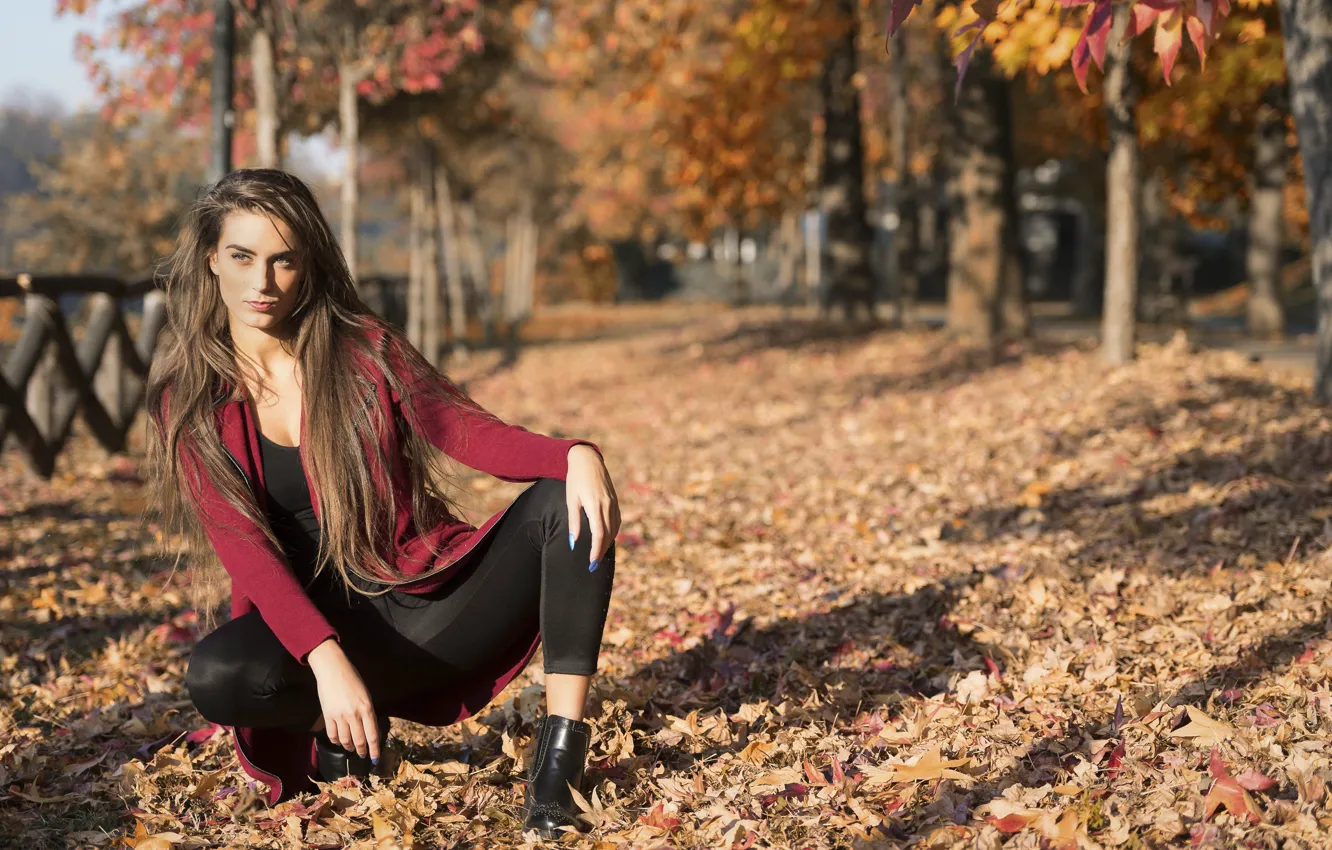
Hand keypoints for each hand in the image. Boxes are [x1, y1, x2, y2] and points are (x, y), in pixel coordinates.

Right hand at [307, 640, 380, 762]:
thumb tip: (368, 728)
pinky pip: (332, 734)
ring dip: (348, 746)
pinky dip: (336, 740)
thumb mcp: (366, 695)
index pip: (373, 735)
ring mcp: (340, 716)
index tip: (375, 758)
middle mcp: (354, 715)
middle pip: (359, 740)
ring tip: (351, 748)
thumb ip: (368, 712)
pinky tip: (338, 741)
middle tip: (363, 755)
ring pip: (345, 740)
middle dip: (362, 751)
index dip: (374, 749)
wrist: (333, 670)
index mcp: (367, 709)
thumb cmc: (353, 679)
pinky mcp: (327, 715)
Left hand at [566, 444, 619, 570]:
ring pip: (614, 529)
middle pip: (608, 535)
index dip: (596, 551)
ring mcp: (613, 502)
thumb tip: (573, 543)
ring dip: (608, 543)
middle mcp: (607, 505)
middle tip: (594, 565)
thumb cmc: (575, 479)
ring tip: (599, 554)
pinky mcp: (615, 500)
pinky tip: (607, 538)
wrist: (587, 460)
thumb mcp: (571, 500)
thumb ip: (574, 522)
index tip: (592, 563)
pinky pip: (617, 520)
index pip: (599, 534)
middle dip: (601, 551)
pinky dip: (613, 532)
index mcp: (595, 505)